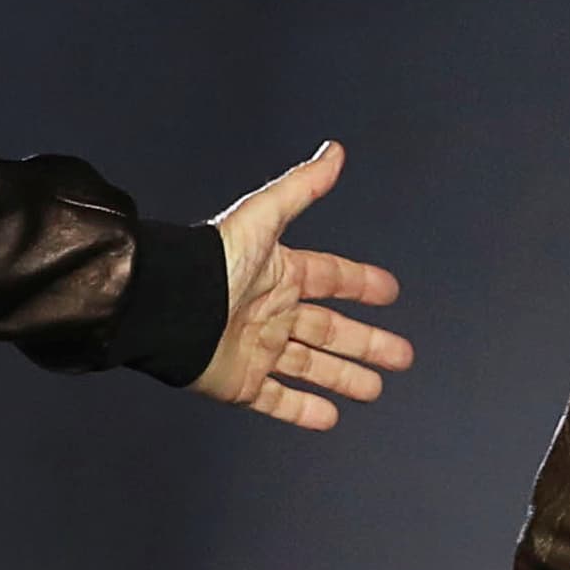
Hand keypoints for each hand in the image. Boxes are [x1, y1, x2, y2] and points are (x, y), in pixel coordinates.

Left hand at [191, 142, 409, 430]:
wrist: (169, 307)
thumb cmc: (212, 263)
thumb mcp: (263, 220)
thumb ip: (300, 189)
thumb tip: (333, 151)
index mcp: (279, 274)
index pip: (330, 277)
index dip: (360, 284)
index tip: (389, 292)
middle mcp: (271, 312)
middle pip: (330, 331)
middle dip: (366, 343)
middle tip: (400, 357)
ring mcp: (257, 349)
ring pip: (310, 367)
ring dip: (343, 378)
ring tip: (374, 390)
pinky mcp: (241, 383)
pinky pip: (277, 400)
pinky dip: (303, 411)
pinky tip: (330, 417)